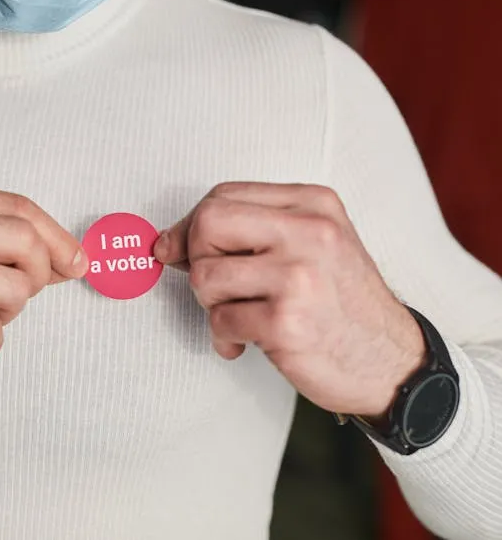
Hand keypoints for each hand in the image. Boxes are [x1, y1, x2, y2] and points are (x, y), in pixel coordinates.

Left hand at [154, 182, 426, 417]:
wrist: (393, 364)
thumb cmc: (342, 305)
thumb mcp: (311, 247)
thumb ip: (246, 232)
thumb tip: (166, 242)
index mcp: (313, 204)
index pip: (222, 196)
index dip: (190, 226)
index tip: (180, 251)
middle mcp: (310, 232)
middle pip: (207, 225)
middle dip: (196, 259)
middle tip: (218, 288)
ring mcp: (299, 277)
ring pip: (205, 276)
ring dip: (211, 305)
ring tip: (241, 316)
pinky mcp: (286, 323)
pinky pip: (220, 321)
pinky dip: (224, 336)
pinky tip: (247, 342)